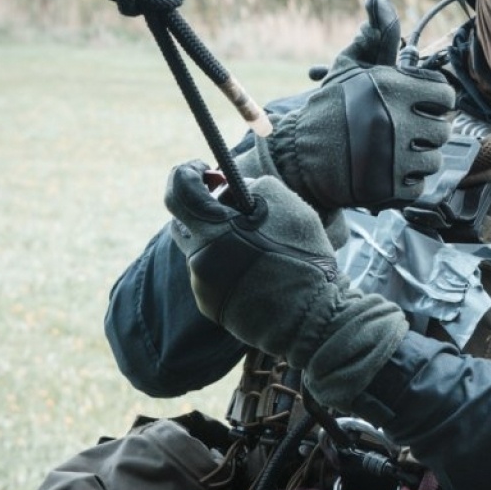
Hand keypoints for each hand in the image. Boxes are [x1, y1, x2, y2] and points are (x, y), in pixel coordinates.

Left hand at [165, 162, 407, 409]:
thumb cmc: (303, 258)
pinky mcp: (212, 308)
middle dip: (205, 210)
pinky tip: (259, 273)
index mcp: (213, 232)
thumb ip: (251, 188)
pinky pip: (211, 278)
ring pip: (202, 251)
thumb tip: (229, 189)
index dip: (186, 174)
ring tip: (260, 248)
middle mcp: (198, 261)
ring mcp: (203, 288)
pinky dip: (228, 268)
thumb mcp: (286, 205)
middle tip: (233, 208)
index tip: (205, 172)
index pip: (178, 191)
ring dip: (222, 242)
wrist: (312, 317)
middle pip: (185, 223)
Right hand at [266, 0, 453, 211]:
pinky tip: (389, 171)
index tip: (419, 105)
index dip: (433, 99)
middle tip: (404, 130)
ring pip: (433, 159)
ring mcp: (391, 157)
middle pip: (442, 129)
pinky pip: (418, 186)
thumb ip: (375, 36)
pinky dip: (407, 182)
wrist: (298, 154)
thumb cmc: (330, 108)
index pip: (444, 94)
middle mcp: (394, 121)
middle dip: (426, 130)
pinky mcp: (385, 187)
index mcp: (390, 88)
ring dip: (419, 157)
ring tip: (395, 151)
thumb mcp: (350, 68)